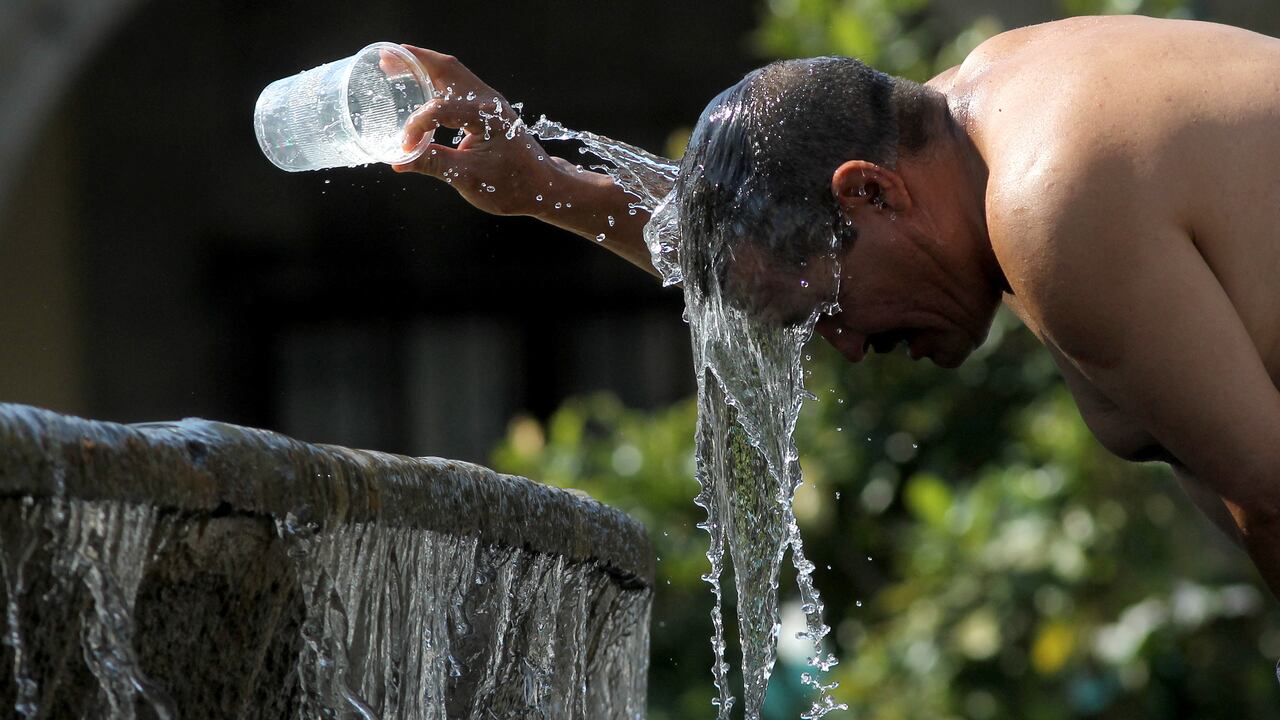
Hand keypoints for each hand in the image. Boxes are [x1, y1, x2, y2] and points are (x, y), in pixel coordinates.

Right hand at [392, 45, 558, 216]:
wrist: (542, 188)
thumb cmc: (512, 185)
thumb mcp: (469, 178)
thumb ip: (433, 164)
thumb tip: (399, 161)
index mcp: (486, 116)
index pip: (439, 109)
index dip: (417, 126)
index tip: (405, 148)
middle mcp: (489, 101)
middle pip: (447, 69)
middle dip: (415, 62)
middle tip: (386, 61)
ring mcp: (491, 102)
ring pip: (453, 73)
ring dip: (425, 67)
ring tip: (398, 65)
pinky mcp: (489, 110)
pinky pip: (459, 85)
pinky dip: (437, 80)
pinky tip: (422, 86)